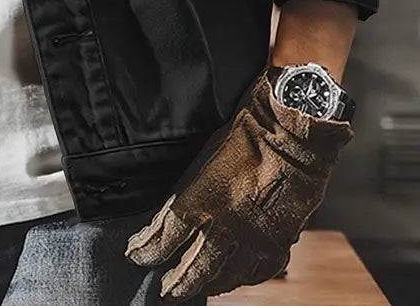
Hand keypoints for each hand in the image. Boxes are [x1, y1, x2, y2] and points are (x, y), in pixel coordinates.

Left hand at [124, 66, 353, 300]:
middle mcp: (228, 227)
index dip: (147, 250)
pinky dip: (242, 278)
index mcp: (203, 200)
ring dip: (209, 284)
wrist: (291, 137)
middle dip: (176, 285)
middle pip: (194, 270)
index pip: (165, 236)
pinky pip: (257, 273)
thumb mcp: (203, 161)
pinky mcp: (279, 243)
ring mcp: (255, 239)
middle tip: (165, 293)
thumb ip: (187, 194)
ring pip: (226, 278)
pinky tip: (234, 277)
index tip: (135, 256)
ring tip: (198, 287)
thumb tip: (169, 219)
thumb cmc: (243, 138)